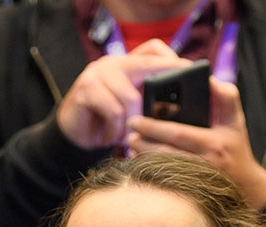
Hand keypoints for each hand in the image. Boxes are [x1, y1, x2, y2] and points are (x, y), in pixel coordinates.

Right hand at [55, 39, 190, 149]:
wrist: (73, 133)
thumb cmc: (107, 122)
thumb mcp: (132, 109)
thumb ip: (149, 101)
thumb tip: (181, 108)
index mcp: (128, 64)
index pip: (154, 49)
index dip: (173, 60)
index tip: (192, 71)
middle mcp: (113, 62)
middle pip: (147, 65)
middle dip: (165, 84)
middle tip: (172, 112)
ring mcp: (98, 72)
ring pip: (130, 97)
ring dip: (134, 124)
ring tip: (129, 139)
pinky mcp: (85, 87)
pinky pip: (113, 110)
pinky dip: (116, 130)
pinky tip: (112, 138)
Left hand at [125, 79, 265, 209]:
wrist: (247, 186)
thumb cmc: (236, 147)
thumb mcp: (237, 120)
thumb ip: (227, 97)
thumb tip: (209, 79)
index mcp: (215, 144)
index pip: (177, 134)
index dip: (153, 127)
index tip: (136, 120)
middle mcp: (206, 165)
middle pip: (164, 153)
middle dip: (142, 142)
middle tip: (129, 133)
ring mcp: (197, 182)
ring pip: (161, 169)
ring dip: (142, 157)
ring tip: (131, 145)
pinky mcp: (189, 194)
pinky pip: (162, 181)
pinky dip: (148, 171)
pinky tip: (139, 161)